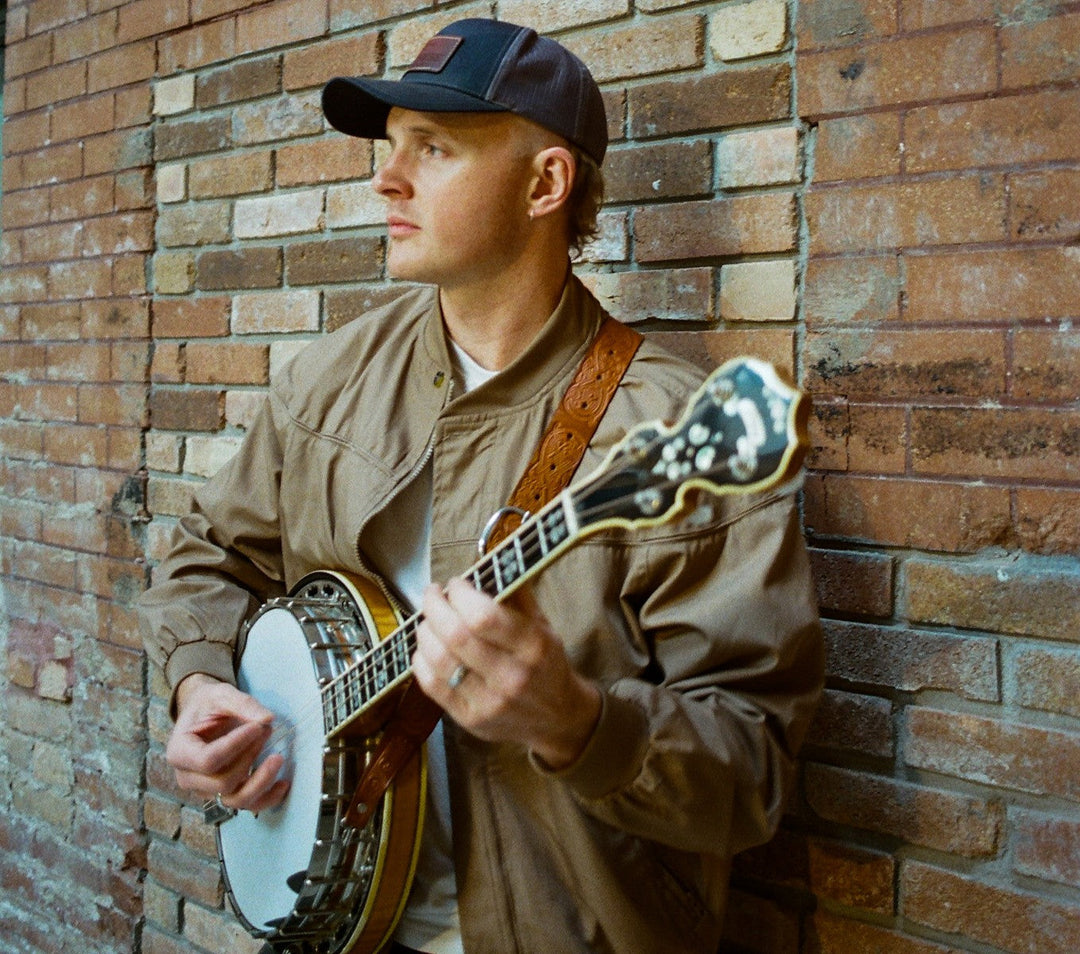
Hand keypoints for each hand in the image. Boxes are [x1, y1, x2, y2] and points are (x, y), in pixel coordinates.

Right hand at [167, 673, 289, 811]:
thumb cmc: (208, 704)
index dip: (236, 746)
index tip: (257, 727)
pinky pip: (246, 805)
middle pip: (223, 783)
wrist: (203, 714)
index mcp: (179, 752)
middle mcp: (187, 778)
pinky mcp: (223, 794)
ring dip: (262, 780)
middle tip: (266, 731)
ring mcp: (205, 790)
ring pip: (236, 799)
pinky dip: (267, 798)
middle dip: (250, 757)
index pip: (208, 761)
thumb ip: (243, 704)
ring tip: (278, 757)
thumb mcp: (222, 695)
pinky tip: (283, 783)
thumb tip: (268, 719)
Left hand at [411, 579, 601, 769]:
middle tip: (433, 594)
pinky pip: (431, 685)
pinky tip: (427, 646)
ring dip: (425, 631)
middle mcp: (511, 676)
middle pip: (456, 635)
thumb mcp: (542, 625)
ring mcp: (488, 702)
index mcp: (532, 646)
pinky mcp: (469, 719)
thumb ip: (515, 595)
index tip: (456, 584)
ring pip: (439, 660)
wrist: (557, 718)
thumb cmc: (546, 663)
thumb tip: (482, 563)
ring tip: (429, 619)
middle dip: (435, 606)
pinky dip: (421, 659)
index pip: (484, 616)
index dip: (460, 594)